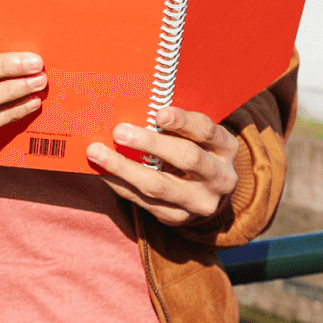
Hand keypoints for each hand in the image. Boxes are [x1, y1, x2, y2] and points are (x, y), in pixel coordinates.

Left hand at [85, 106, 238, 226]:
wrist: (208, 192)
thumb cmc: (195, 147)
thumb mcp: (197, 134)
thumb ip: (175, 121)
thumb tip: (134, 103)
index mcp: (225, 147)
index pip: (206, 131)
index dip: (183, 121)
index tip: (159, 113)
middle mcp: (220, 177)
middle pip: (187, 159)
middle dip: (151, 143)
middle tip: (119, 131)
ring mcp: (200, 202)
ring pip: (160, 186)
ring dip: (125, 168)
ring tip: (97, 152)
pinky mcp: (179, 218)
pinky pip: (145, 203)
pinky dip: (120, 185)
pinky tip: (102, 171)